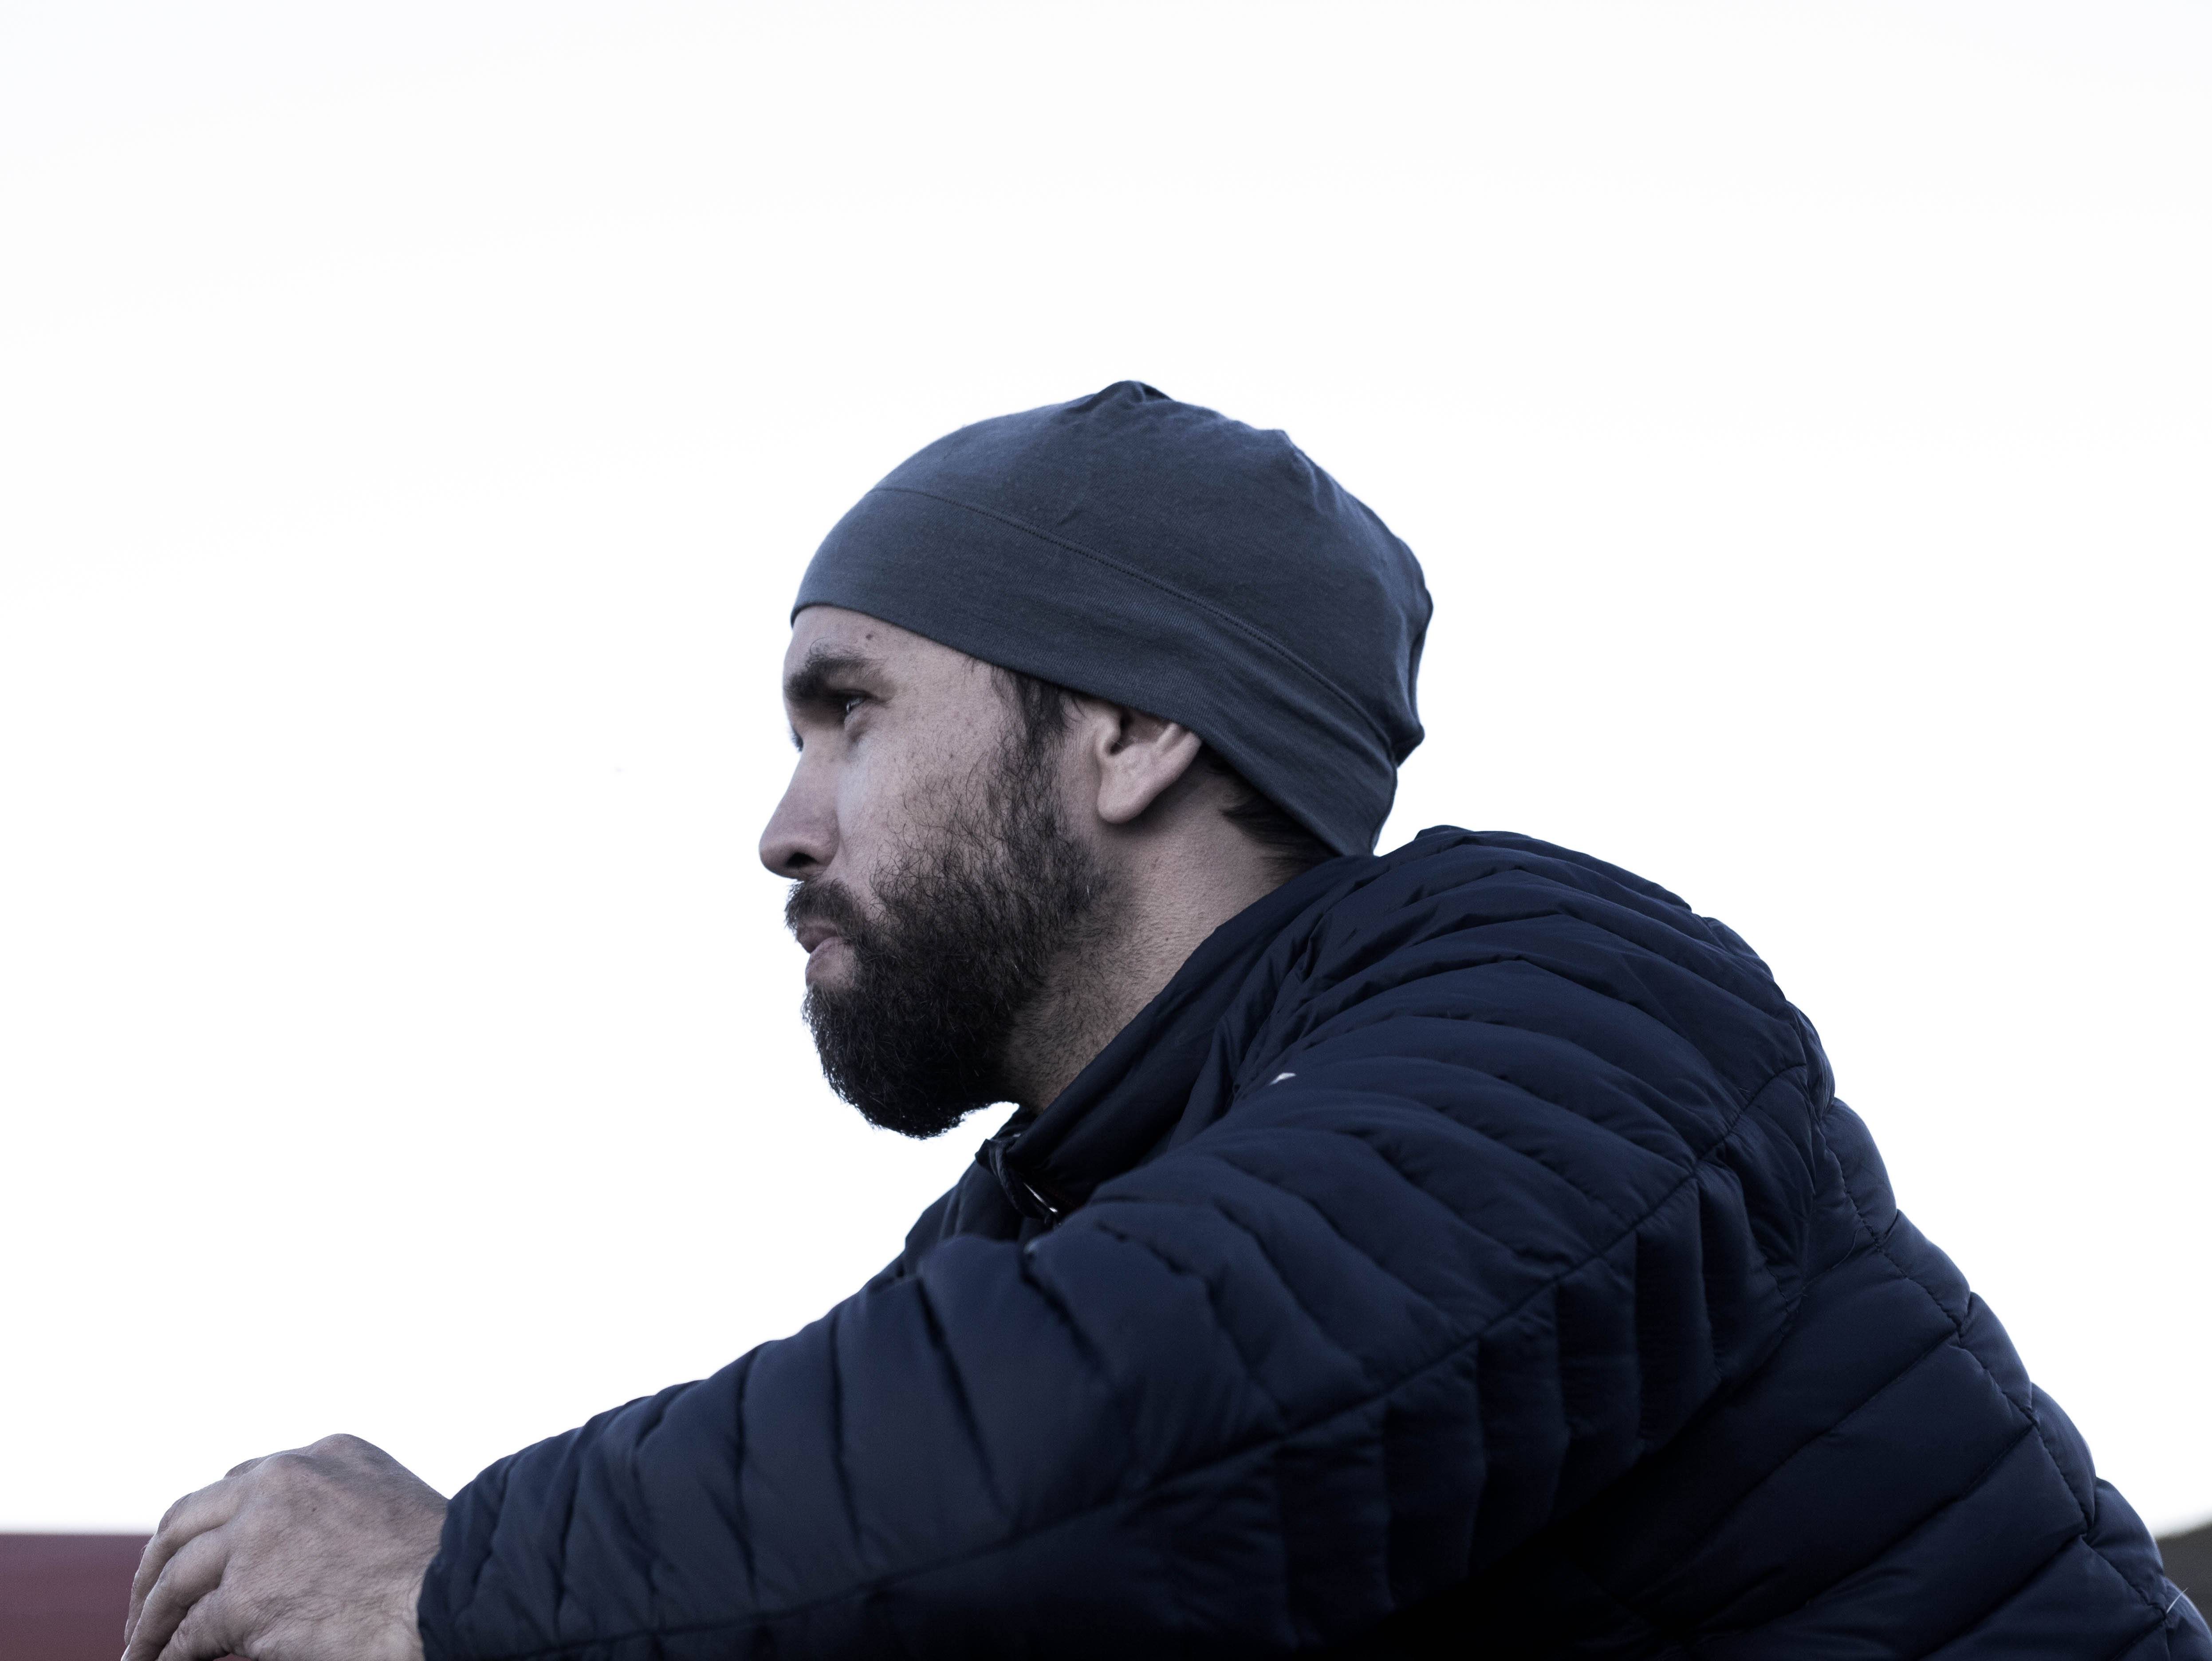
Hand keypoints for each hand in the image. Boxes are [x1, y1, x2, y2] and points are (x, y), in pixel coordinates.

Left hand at [122, 1433, 446, 1660]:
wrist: (458, 1592)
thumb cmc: (439, 1563)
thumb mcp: (383, 1499)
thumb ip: (332, 1504)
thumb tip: (287, 1549)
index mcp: (319, 1455)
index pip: (237, 1483)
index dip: (206, 1526)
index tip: (195, 1559)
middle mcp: (280, 1483)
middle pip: (185, 1522)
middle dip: (155, 1568)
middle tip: (144, 1606)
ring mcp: (256, 1539)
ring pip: (173, 1580)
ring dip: (149, 1620)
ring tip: (140, 1649)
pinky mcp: (244, 1599)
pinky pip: (187, 1634)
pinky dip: (167, 1656)